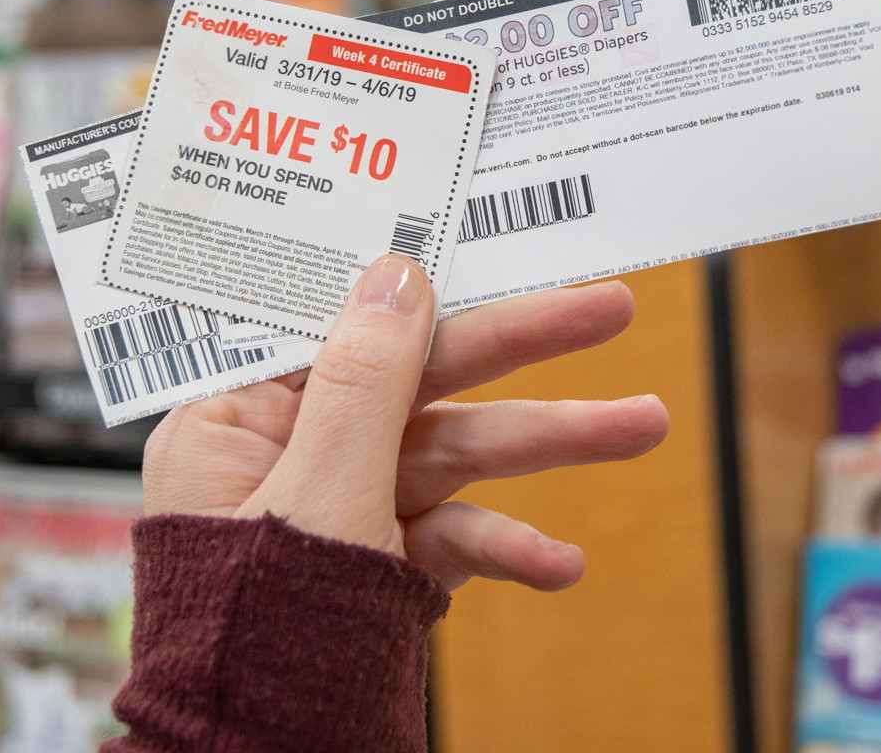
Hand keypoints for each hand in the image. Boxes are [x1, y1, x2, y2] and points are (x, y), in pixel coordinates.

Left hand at [142, 255, 666, 590]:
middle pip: (417, 380)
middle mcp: (288, 455)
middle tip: (611, 309)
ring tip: (646, 426)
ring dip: (548, 446)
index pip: (338, 324)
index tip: (491, 243)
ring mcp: (341, 512)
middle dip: (522, 352)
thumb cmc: (252, 638)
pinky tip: (559, 564)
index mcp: (235, 420)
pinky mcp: (379, 568)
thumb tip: (396, 275)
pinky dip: (505, 546)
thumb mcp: (319, 492)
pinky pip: (451, 537)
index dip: (419, 283)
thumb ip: (365, 381)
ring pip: (453, 455)